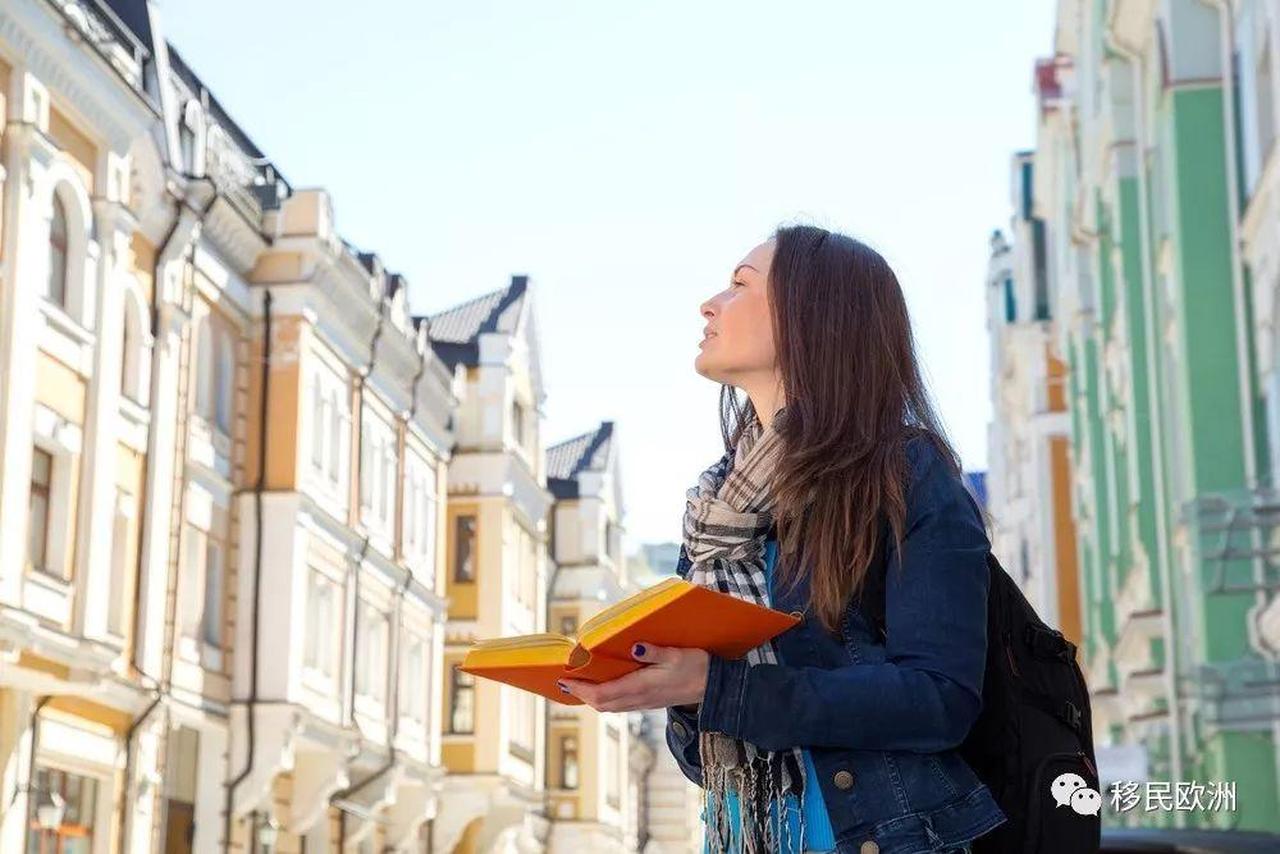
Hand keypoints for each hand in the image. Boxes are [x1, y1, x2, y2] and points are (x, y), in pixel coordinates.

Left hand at [558, 643, 708, 711]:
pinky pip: (619, 705)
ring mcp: (644, 703)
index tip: (565, 680)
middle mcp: (640, 699)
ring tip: (577, 687)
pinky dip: (604, 698)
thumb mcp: (677, 654)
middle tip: (564, 684)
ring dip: (591, 698)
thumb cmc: (697, 667)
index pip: (603, 694)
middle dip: (581, 695)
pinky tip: (601, 689)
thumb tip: (635, 647)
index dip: (581, 689)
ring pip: (610, 707)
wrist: (714, 687)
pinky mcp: (648, 702)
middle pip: (602, 704)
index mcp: (642, 687)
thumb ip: (655, 651)